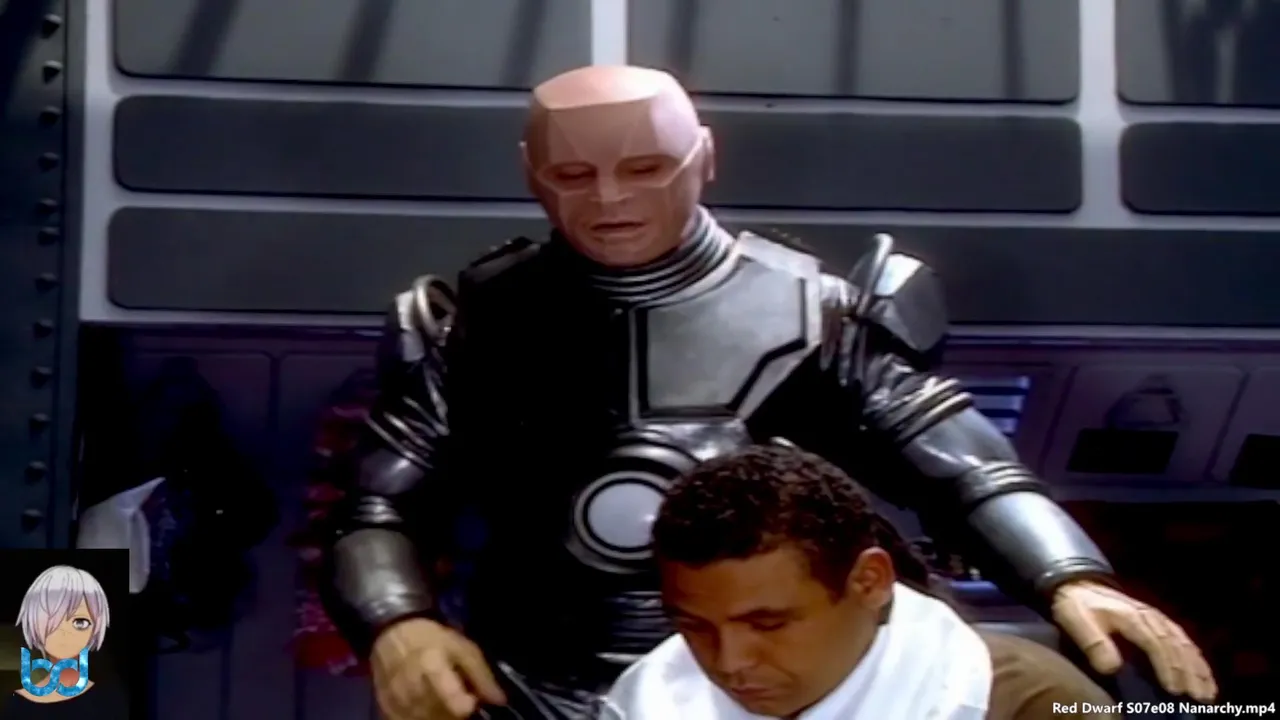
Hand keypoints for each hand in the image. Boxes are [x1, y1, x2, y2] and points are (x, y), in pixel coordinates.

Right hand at [370, 617, 506, 719]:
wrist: (393, 633)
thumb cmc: (432, 639)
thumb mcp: (463, 648)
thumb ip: (481, 675)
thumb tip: (500, 701)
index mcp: (432, 666)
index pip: (452, 700)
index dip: (466, 704)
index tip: (471, 699)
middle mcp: (412, 687)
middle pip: (442, 716)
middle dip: (455, 711)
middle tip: (458, 696)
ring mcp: (396, 701)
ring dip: (440, 716)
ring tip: (442, 700)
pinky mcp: (387, 709)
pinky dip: (423, 719)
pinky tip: (429, 709)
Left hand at [1051, 580, 1216, 701]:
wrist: (1079, 586)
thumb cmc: (1078, 608)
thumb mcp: (1077, 622)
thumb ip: (1094, 644)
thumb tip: (1112, 669)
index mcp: (1131, 617)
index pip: (1155, 644)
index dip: (1166, 667)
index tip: (1174, 690)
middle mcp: (1149, 616)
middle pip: (1175, 646)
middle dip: (1189, 673)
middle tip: (1199, 697)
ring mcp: (1156, 618)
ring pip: (1184, 643)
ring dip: (1198, 667)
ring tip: (1208, 691)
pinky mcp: (1159, 621)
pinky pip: (1183, 638)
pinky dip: (1196, 656)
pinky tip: (1204, 673)